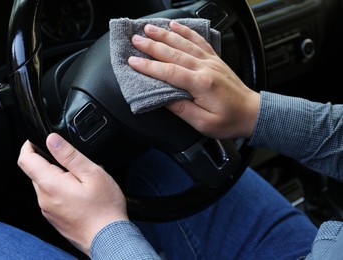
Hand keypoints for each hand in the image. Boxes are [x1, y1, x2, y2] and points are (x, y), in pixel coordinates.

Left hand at [17, 133, 127, 255]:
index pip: (26, 159)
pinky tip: (80, 194)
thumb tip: (52, 139)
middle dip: (49, 162)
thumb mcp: (91, 173)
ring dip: (57, 176)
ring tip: (81, 180)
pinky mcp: (54, 217)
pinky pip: (52, 197)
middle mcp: (44, 198)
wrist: (109, 238)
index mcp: (50, 184)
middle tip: (73, 163)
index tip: (35, 139)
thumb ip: (69, 155)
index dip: (28, 145)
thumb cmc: (104, 208)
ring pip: (45, 184)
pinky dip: (61, 190)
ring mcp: (48, 210)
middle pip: (35, 172)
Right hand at [128, 20, 259, 138]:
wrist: (252, 113)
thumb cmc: (229, 120)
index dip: (148, 66)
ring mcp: (211, 61)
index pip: (169, 72)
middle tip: (135, 39)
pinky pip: (198, 40)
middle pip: (173, 52)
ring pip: (184, 43)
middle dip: (152, 45)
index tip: (132, 61)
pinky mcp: (215, 59)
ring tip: (149, 28)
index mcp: (201, 84)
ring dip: (165, 34)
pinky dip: (186, 31)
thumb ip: (181, 109)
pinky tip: (176, 25)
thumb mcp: (202, 122)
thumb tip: (162, 98)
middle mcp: (205, 68)